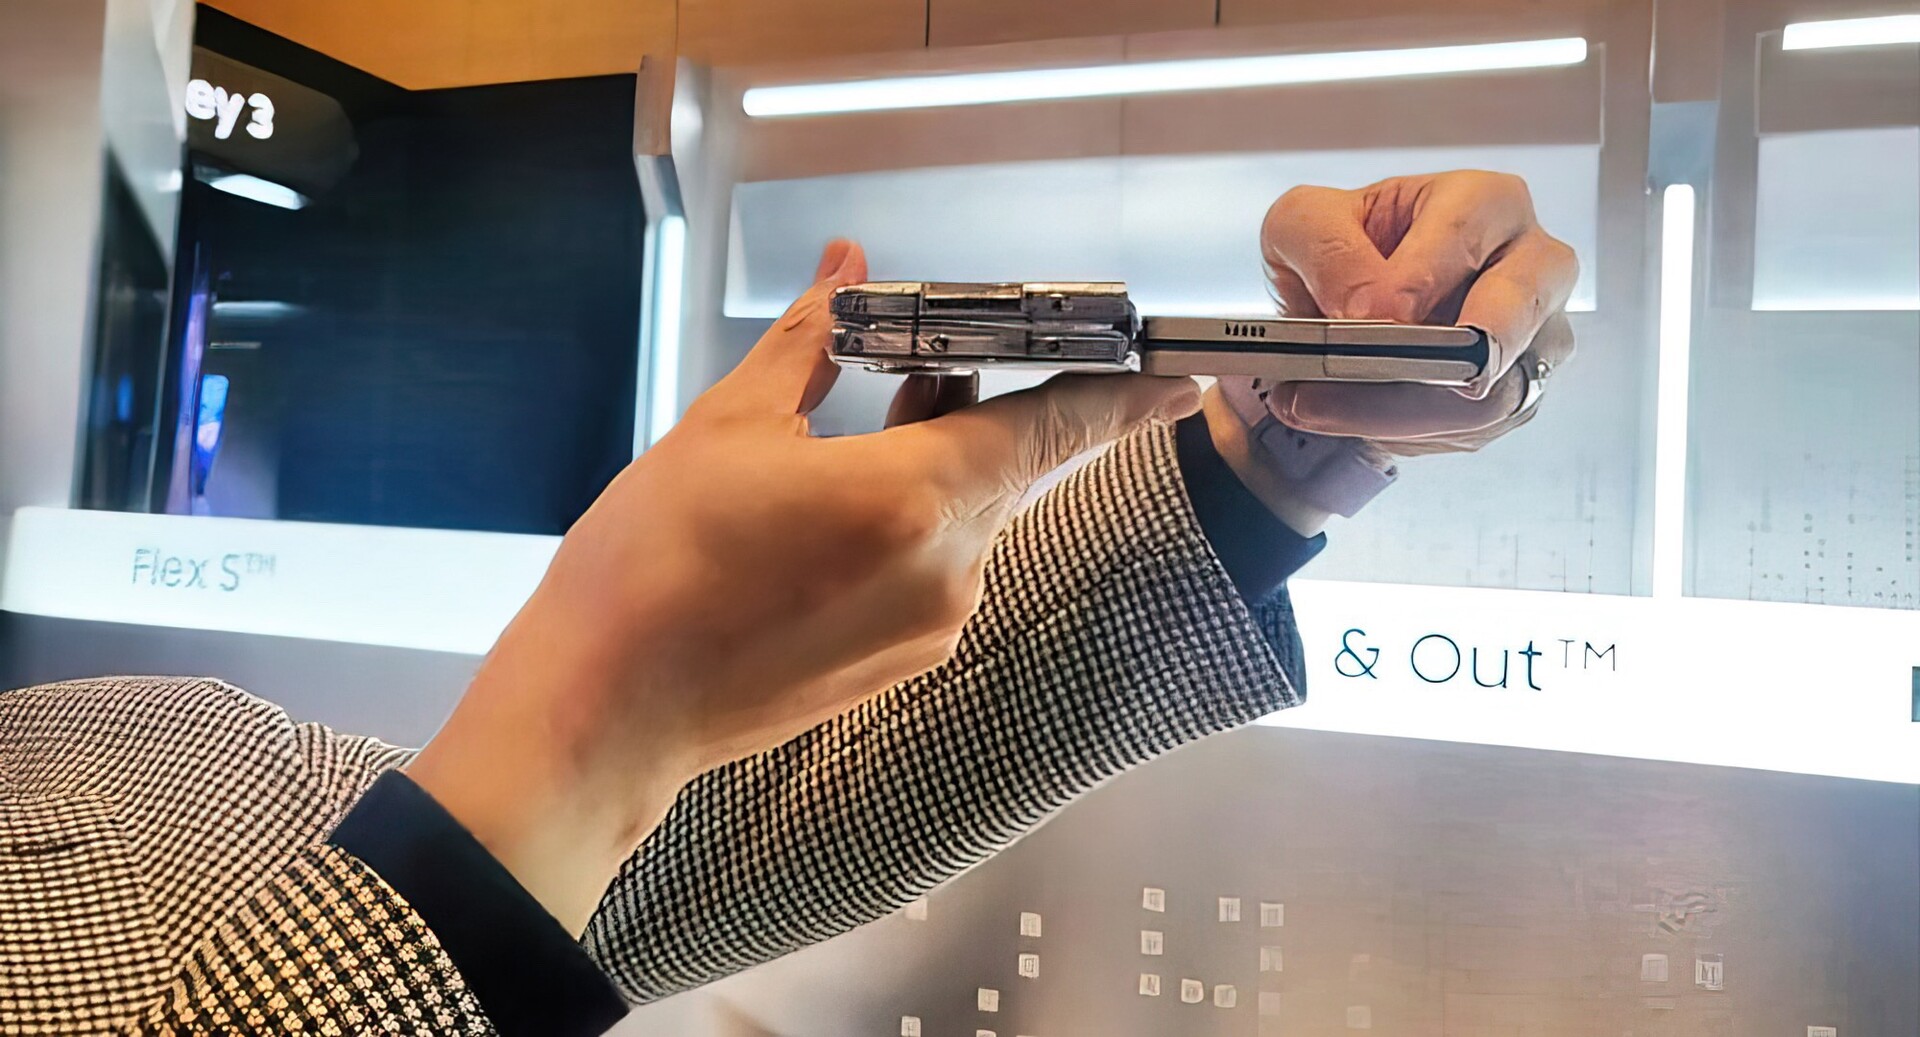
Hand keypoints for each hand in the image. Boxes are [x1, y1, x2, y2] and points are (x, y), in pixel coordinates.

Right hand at [406, 240, 1200, 932]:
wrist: (607, 709)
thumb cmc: (655, 567)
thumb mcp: (730, 425)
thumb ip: (811, 341)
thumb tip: (848, 270)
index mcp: (919, 498)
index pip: (1059, 427)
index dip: (1127, 395)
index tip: (1186, 376)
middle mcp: (949, 570)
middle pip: (1009, 464)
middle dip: (980, 402)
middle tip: (923, 356)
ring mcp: (930, 626)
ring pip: (970, 515)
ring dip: (940, 459)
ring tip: (862, 419)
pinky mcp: (901, 661)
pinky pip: (940, 565)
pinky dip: (916, 517)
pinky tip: (846, 498)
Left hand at [1206, 170, 1578, 530]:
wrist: (1348, 304)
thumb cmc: (1343, 250)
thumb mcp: (1305, 223)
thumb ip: (1327, 249)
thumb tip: (1365, 309)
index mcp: (1486, 202)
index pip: (1465, 235)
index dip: (1415, 279)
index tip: (1363, 315)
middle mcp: (1530, 265)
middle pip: (1512, 315)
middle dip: (1443, 354)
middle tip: (1381, 373)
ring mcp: (1534, 336)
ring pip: (1491, 392)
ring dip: (1398, 409)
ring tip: (1314, 404)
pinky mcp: (1517, 396)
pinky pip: (1472, 431)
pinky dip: (1404, 432)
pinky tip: (1352, 419)